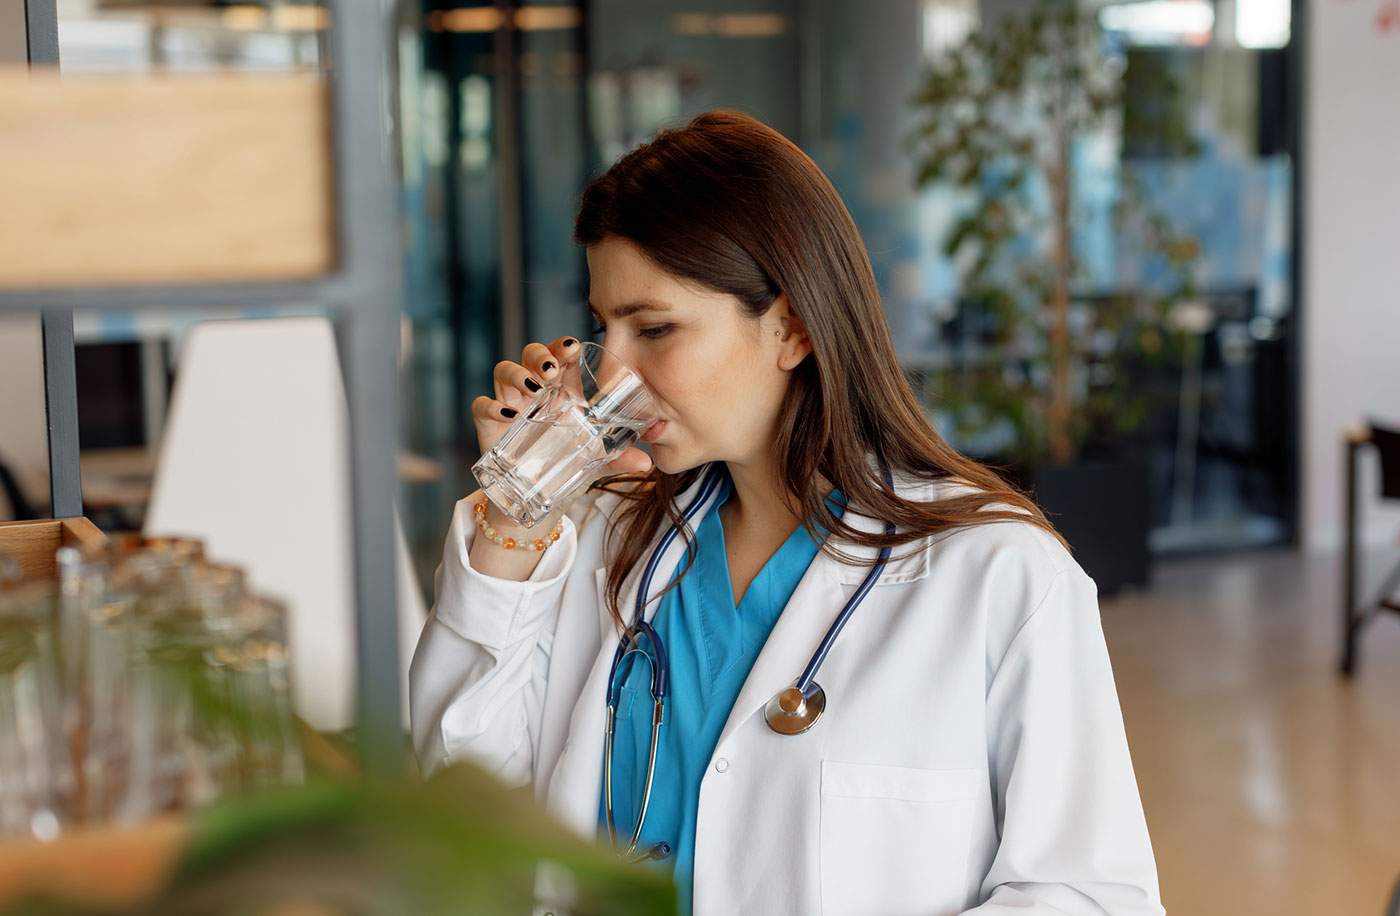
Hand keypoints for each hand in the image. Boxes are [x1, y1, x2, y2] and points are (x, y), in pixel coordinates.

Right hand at [471, 336, 653, 480]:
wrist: (537, 499)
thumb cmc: (567, 467)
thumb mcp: (595, 462)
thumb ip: (618, 458)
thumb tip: (646, 461)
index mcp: (561, 391)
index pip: (560, 356)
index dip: (563, 347)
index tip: (573, 348)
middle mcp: (534, 391)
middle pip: (530, 355)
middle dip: (540, 356)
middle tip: (552, 371)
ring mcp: (510, 405)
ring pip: (503, 371)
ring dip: (517, 374)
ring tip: (535, 387)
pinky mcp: (490, 426)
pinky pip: (482, 406)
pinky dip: (493, 407)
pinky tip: (509, 415)